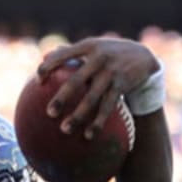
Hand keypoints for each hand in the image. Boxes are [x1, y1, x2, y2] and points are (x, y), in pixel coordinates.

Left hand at [37, 37, 159, 137]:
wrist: (143, 56)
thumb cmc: (109, 54)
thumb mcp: (93, 47)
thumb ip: (70, 52)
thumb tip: (44, 57)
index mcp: (89, 46)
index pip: (64, 54)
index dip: (50, 66)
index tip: (38, 80)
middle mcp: (99, 57)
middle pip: (76, 80)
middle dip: (62, 96)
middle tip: (49, 112)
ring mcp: (111, 72)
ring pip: (92, 97)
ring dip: (78, 115)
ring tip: (65, 130)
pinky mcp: (122, 84)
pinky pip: (107, 106)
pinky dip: (98, 122)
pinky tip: (89, 135)